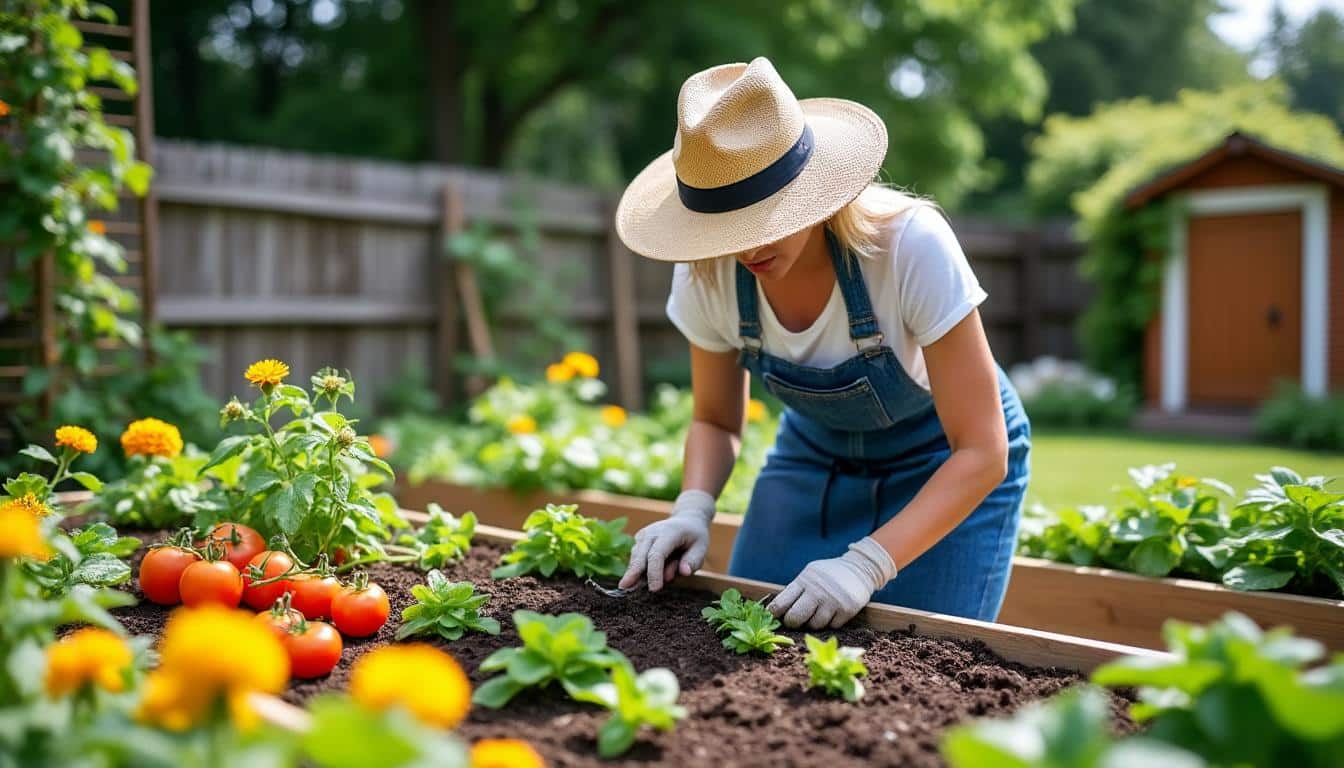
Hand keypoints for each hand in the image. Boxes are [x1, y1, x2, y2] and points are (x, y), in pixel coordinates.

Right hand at [618, 489, 714, 591]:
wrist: (686, 521)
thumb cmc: (694, 538)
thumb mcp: (701, 548)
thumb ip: (693, 561)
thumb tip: (683, 572)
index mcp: (670, 532)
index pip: (657, 554)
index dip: (654, 572)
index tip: (654, 589)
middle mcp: (653, 531)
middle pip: (640, 554)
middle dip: (633, 572)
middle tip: (624, 588)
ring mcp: (644, 535)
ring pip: (635, 557)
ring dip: (637, 572)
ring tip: (637, 586)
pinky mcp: (639, 540)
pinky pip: (635, 557)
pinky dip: (637, 569)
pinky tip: (643, 578)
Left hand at [767, 537, 897, 628]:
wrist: (859, 568)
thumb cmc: (828, 575)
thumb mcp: (809, 575)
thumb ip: (796, 590)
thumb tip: (775, 610)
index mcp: (804, 581)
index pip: (781, 603)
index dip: (774, 613)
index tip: (774, 617)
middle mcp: (817, 591)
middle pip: (795, 618)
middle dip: (792, 623)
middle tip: (795, 621)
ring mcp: (832, 601)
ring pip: (814, 625)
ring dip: (813, 623)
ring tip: (816, 614)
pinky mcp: (847, 610)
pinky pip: (832, 626)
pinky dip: (830, 622)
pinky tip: (832, 613)